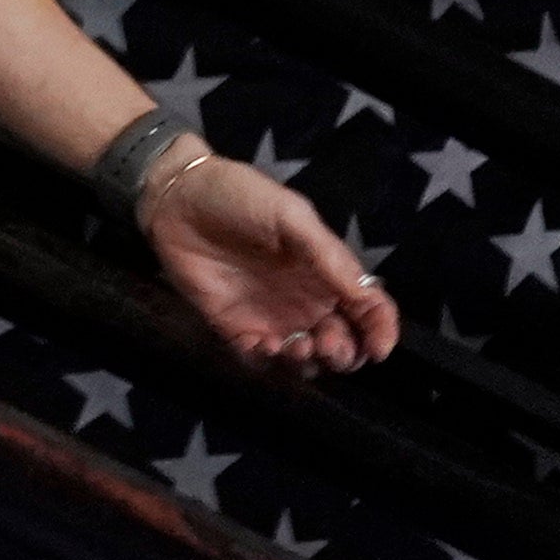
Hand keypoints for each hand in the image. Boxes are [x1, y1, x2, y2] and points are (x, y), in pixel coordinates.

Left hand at [141, 151, 398, 375]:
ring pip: (305, 358)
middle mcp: (306, 300)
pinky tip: (266, 344)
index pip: (367, 309)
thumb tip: (367, 296)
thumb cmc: (239, 197)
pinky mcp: (236, 328)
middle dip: (345, 354)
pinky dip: (270, 362)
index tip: (379, 350)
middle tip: (328, 344)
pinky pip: (261, 359)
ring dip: (310, 362)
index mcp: (326, 271)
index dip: (381, 331)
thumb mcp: (291, 215)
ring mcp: (272, 317)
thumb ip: (328, 255)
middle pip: (342, 343)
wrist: (177, 198)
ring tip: (299, 345)